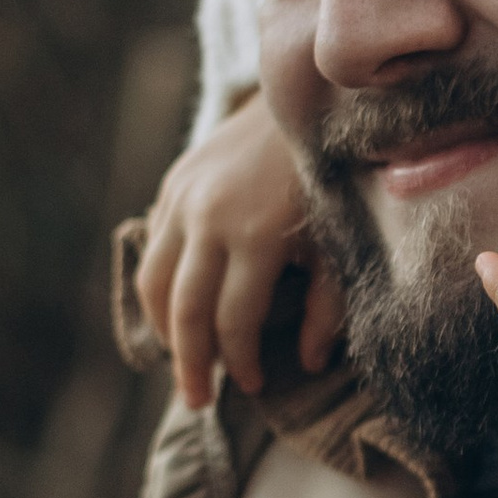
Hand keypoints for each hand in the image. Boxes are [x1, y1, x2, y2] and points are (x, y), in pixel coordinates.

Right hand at [134, 92, 339, 410]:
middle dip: (191, 363)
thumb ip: (328, 306)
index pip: (233, 322)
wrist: (309, 98)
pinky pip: (155, 247)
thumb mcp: (343, 243)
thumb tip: (310, 362)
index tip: (254, 387)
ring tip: (182, 362)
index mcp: (255, 235)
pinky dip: (160, 287)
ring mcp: (183, 198)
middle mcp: (209, 217)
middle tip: (199, 400)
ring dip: (164, 330)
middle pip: (184, 311)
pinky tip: (178, 311)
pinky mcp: (174, 184)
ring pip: (154, 282)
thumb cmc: (338, 177)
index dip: (241, 362)